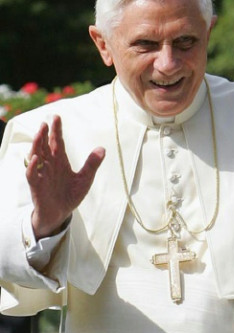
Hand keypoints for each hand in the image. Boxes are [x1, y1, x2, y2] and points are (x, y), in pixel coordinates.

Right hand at [26, 115, 105, 238]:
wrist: (60, 214)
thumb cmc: (70, 195)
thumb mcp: (85, 179)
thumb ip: (92, 164)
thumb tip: (102, 148)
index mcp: (60, 161)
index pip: (57, 142)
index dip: (56, 130)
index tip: (56, 117)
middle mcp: (50, 165)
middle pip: (45, 146)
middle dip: (45, 134)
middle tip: (46, 122)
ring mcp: (42, 175)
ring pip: (36, 156)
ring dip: (37, 145)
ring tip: (39, 133)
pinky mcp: (37, 186)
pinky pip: (32, 175)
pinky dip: (33, 166)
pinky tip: (36, 158)